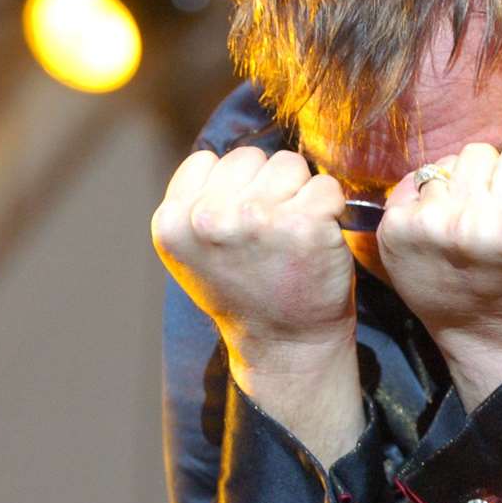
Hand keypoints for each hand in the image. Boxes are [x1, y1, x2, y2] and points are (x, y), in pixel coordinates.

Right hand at [151, 147, 355, 368]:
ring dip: (297, 193)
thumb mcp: (193, 251)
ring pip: (289, 164)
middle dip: (264, 187)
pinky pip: (326, 185)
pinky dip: (329, 208)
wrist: (285, 345)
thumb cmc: (244, 292)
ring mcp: (258, 219)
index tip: (238, 227)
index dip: (230, 189)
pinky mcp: (305, 224)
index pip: (209, 161)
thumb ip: (195, 200)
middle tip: (268, 235)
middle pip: (250, 157)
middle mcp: (210, 218)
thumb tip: (220, 157)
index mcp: (173, 221)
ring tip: (290, 236)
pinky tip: (315, 240)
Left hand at [377, 116, 501, 399]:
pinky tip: (439, 230)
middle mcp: (467, 221)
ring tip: (465, 227)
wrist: (489, 332)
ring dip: (455, 188)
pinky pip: (413, 183)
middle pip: (476, 152)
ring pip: (443, 166)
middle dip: (488, 177)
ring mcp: (425, 227)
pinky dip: (426, 200)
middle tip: (492, 218)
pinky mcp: (394, 232)